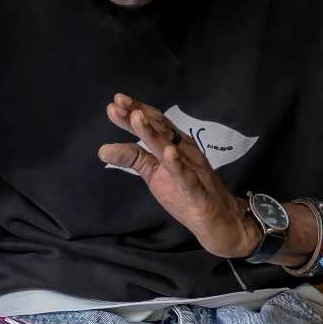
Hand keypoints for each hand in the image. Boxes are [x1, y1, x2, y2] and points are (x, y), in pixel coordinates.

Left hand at [97, 94, 258, 258]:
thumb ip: (133, 158)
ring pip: (172, 148)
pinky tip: (168, 154)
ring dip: (154, 132)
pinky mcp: (198, 192)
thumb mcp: (154, 174)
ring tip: (137, 118)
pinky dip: (178, 165)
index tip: (116, 101)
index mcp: (176, 145)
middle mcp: (186, 151)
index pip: (155, 123)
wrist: (220, 222)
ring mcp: (194, 170)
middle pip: (161, 129)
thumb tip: (102, 149)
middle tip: (118, 104)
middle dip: (139, 115)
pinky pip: (188, 177)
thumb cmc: (186, 194)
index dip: (136, 110)